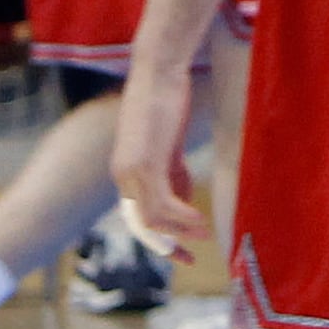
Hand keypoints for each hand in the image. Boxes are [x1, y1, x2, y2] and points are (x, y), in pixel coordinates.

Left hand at [112, 58, 206, 262]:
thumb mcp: (168, 145)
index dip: (161, 239)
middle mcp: (124, 175)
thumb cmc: (165, 100)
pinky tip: (200, 218)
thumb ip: (173, 173)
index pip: (140, 216)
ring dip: (179, 231)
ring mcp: (132, 170)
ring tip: (204, 232)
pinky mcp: (146, 162)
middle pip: (142, 225)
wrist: (158, 70)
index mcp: (127, 172)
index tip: (184, 253)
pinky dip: (181, 216)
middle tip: (189, 258)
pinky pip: (161, 203)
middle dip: (166, 245)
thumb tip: (182, 201)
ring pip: (152, 218)